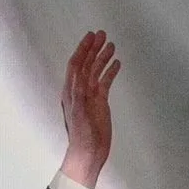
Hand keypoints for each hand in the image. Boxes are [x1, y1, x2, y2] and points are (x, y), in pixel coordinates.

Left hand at [59, 29, 120, 188]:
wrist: (89, 153)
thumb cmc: (82, 136)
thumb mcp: (78, 114)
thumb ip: (79, 95)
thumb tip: (81, 75)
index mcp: (71, 91)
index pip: (76, 64)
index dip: (82, 49)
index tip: (90, 36)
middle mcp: (79, 90)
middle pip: (86, 64)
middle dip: (93, 49)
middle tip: (103, 34)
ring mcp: (90, 96)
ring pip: (96, 71)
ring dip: (103, 57)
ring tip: (112, 45)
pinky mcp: (100, 102)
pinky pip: (105, 82)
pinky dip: (110, 72)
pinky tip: (117, 63)